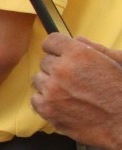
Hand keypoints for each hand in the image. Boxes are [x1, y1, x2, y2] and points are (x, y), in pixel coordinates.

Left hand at [31, 34, 121, 149]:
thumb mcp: (118, 61)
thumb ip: (94, 48)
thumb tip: (76, 39)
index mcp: (78, 54)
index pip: (50, 41)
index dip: (57, 48)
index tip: (60, 55)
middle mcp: (61, 70)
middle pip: (45, 62)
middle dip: (57, 68)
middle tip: (74, 79)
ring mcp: (51, 91)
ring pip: (39, 80)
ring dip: (50, 84)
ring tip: (70, 93)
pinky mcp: (47, 110)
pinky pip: (35, 99)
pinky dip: (46, 102)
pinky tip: (63, 104)